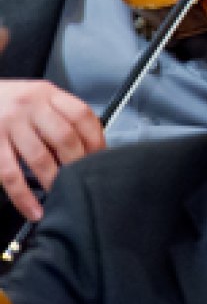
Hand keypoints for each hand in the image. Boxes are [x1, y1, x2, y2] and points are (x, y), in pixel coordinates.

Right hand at [0, 79, 103, 219]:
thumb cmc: (8, 101)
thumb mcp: (37, 98)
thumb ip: (59, 116)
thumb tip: (85, 148)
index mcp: (47, 94)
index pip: (81, 115)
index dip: (95, 139)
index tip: (101, 158)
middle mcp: (30, 108)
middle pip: (64, 137)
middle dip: (77, 163)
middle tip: (83, 179)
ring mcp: (9, 126)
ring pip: (39, 157)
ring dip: (54, 180)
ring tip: (61, 194)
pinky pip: (9, 174)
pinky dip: (23, 196)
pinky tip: (33, 209)